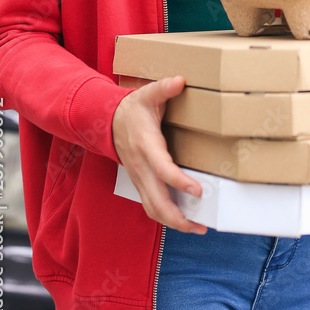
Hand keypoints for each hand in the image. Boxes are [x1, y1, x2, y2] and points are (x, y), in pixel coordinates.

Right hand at [112, 75, 206, 233]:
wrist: (108, 121)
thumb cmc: (133, 108)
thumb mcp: (147, 94)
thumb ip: (163, 88)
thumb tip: (180, 81)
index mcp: (147, 145)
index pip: (163, 169)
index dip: (180, 182)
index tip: (199, 191)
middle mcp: (142, 167)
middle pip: (157, 200)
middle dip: (178, 217)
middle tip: (201, 225)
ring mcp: (139, 178)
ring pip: (153, 208)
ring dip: (173, 222)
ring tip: (196, 228)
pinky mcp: (140, 182)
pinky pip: (151, 205)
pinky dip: (165, 216)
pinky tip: (182, 219)